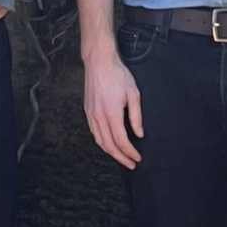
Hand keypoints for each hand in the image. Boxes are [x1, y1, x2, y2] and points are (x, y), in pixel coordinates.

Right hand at [83, 49, 142, 169]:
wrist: (99, 62)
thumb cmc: (117, 75)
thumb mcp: (133, 94)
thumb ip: (136, 116)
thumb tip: (139, 134)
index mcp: (111, 113)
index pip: (121, 140)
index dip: (130, 152)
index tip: (138, 158)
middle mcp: (99, 116)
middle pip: (109, 145)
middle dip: (121, 157)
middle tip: (131, 164)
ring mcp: (91, 114)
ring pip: (99, 140)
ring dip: (111, 152)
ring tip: (121, 157)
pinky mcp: (87, 110)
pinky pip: (94, 132)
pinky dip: (102, 142)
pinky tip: (109, 143)